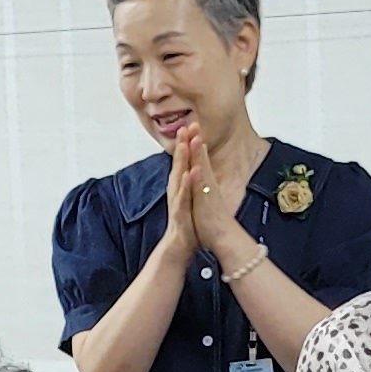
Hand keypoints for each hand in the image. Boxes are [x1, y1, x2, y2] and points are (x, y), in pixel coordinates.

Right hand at [158, 122, 208, 257]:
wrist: (180, 245)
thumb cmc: (187, 222)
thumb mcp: (190, 198)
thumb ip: (190, 182)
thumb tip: (194, 167)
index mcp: (181, 186)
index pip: (183, 161)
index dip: (186, 143)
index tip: (191, 126)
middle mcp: (177, 190)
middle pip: (179, 163)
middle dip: (182, 144)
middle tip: (185, 126)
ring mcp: (178, 200)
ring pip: (179, 176)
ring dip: (182, 160)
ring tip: (184, 143)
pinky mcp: (180, 212)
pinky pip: (183, 196)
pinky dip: (186, 184)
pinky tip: (190, 173)